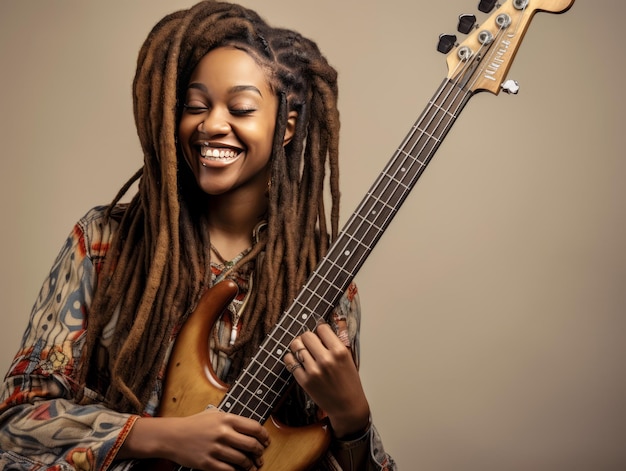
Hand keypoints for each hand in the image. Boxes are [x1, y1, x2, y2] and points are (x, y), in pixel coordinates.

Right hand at [120, 408, 269, 470]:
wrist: (172, 436)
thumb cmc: (194, 424)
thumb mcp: (214, 414)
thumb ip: (232, 420)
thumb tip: (251, 430)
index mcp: (226, 419)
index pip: (254, 427)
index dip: (264, 436)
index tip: (266, 441)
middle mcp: (223, 433)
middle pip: (251, 445)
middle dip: (260, 452)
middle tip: (260, 455)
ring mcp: (215, 449)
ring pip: (242, 460)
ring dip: (251, 465)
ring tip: (252, 465)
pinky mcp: (208, 463)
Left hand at [284, 323, 369, 437]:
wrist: (347, 407)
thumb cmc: (349, 382)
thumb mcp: (348, 358)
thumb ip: (336, 342)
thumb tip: (322, 327)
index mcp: (339, 351)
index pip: (322, 328)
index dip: (320, 331)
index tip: (321, 336)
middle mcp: (326, 359)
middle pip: (307, 335)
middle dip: (308, 338)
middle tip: (311, 344)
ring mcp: (313, 371)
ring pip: (296, 346)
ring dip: (298, 346)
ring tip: (303, 351)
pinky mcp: (304, 381)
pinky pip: (289, 361)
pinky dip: (291, 358)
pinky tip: (298, 361)